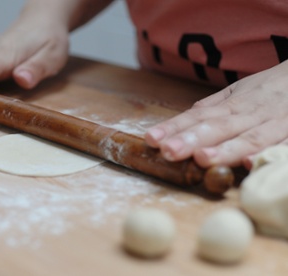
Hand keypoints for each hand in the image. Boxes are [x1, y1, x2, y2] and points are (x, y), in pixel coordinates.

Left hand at [145, 61, 287, 167]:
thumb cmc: (273, 88)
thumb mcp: (241, 92)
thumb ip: (214, 108)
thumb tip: (185, 120)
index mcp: (235, 103)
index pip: (199, 116)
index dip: (175, 127)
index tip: (152, 138)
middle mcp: (252, 112)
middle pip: (219, 127)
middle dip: (192, 139)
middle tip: (168, 151)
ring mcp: (276, 123)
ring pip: (248, 137)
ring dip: (224, 149)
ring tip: (201, 159)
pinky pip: (284, 146)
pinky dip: (266, 154)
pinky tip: (249, 163)